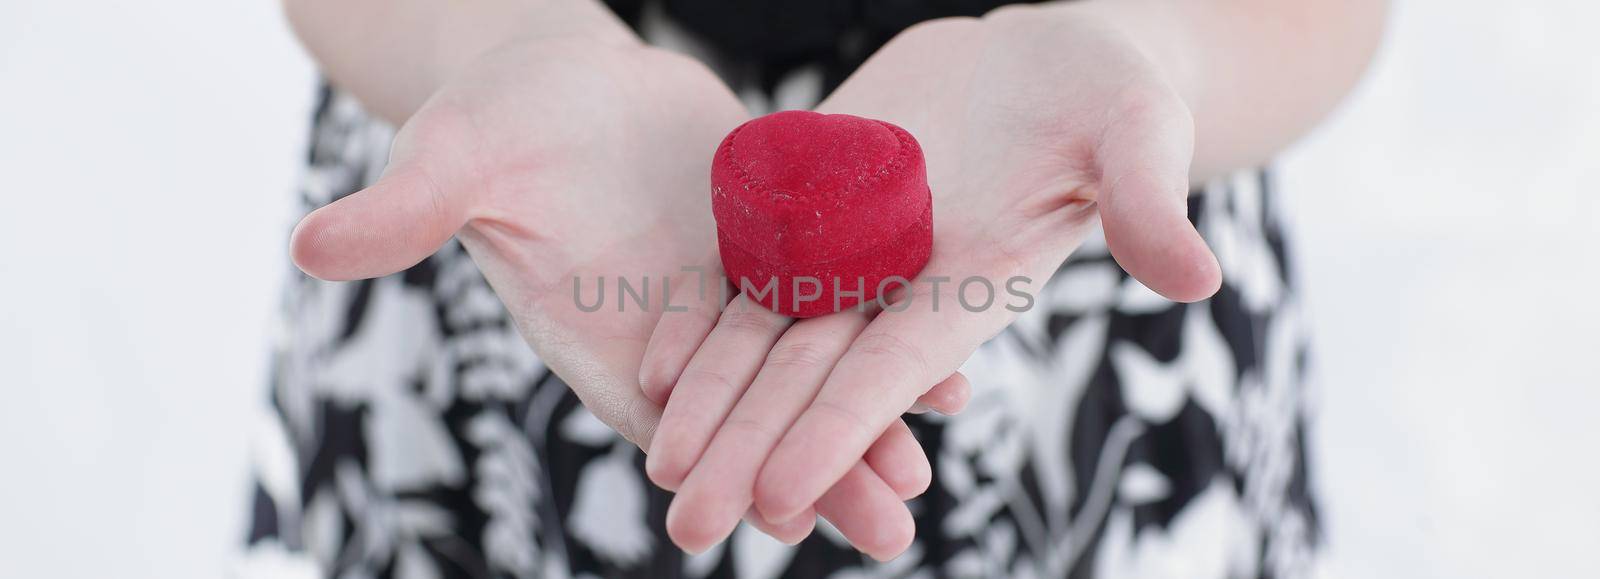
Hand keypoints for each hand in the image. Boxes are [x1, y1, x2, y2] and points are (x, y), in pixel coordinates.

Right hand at [286, 36, 959, 549]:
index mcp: (595, 327)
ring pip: (797, 373)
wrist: (561, 77)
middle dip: (815, 469)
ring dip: (861, 419)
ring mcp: (723, 293)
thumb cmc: (494, 118)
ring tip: (928, 472)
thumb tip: (310, 247)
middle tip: (893, 529)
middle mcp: (667, 330)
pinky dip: (881, 334)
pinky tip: (951, 364)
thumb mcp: (452, 159)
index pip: (659, 414)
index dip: (717, 462)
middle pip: (748, 414)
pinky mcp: (767, 250)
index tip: (774, 514)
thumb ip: (402, 212)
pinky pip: (831, 303)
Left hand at [642, 4, 1221, 555]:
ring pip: (767, 338)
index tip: (777, 498)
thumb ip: (1148, 199)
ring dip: (712, 405)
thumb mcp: (1136, 130)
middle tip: (686, 525)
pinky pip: (748, 267)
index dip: (837, 434)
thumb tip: (1199, 277)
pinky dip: (705, 319)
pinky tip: (652, 366)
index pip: (893, 374)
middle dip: (749, 451)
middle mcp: (901, 283)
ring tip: (657, 471)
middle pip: (810, 378)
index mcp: (972, 286)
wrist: (1043, 60)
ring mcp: (852, 246)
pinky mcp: (816, 200)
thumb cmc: (1109, 95)